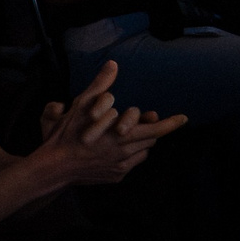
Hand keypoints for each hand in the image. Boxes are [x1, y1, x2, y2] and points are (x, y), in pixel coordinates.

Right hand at [31, 61, 186, 186]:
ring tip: (134, 132)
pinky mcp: (116, 176)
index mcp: (122, 135)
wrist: (56, 166)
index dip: (171, 124)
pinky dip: (132, 154)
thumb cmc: (68, 134)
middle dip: (154, 128)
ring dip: (142, 141)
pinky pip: (132, 164)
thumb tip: (113, 64)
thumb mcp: (81, 104)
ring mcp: (122, 166)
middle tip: (152, 118)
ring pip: (142, 152)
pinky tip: (121, 148)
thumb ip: (100, 84)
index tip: (183, 118)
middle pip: (151, 139)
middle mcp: (126, 152)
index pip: (155, 129)